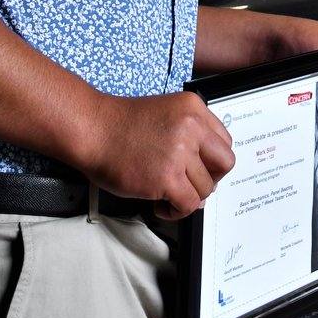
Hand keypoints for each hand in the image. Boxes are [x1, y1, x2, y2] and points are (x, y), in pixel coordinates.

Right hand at [80, 90, 234, 219]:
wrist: (93, 129)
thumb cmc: (120, 125)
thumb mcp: (166, 113)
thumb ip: (190, 134)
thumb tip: (205, 172)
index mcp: (193, 107)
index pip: (224, 140)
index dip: (212, 160)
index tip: (200, 168)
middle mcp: (192, 127)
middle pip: (225, 163)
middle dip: (211, 179)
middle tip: (191, 184)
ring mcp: (181, 151)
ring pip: (206, 188)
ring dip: (188, 197)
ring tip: (167, 195)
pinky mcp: (167, 177)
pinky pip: (189, 204)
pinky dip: (177, 210)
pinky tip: (161, 204)